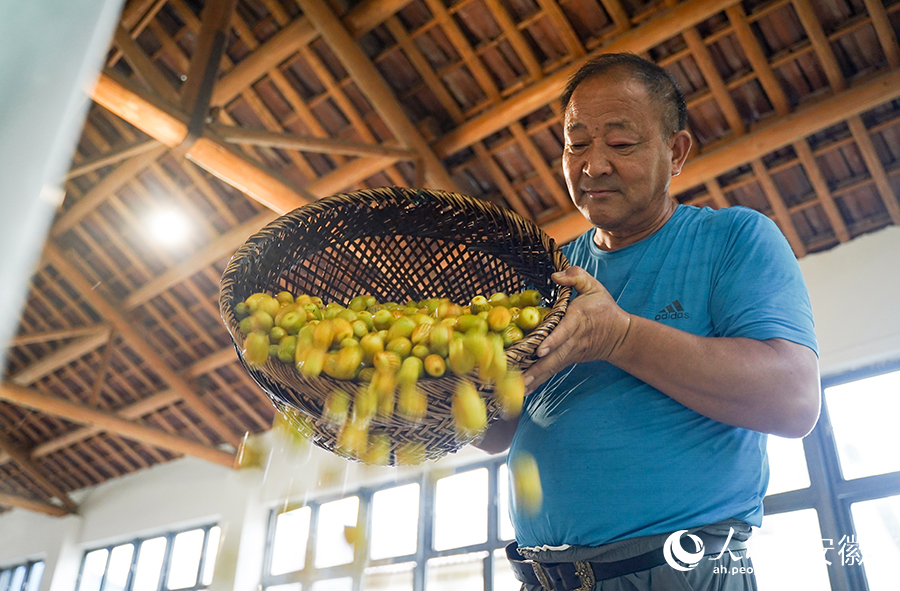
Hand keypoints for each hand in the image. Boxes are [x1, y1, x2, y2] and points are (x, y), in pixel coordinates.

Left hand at [523, 267, 631, 392]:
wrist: (620, 334)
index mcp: (578, 319)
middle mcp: (574, 339)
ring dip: (537, 377)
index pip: (565, 330)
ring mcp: (571, 352)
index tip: (540, 350)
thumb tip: (555, 276)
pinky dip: (540, 380)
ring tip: (520, 388)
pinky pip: (553, 370)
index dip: (553, 340)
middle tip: (522, 378)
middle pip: (556, 355)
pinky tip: (525, 390)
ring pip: (553, 366)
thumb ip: (576, 277)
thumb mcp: (593, 286)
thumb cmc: (603, 308)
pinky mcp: (569, 360)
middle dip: (539, 367)